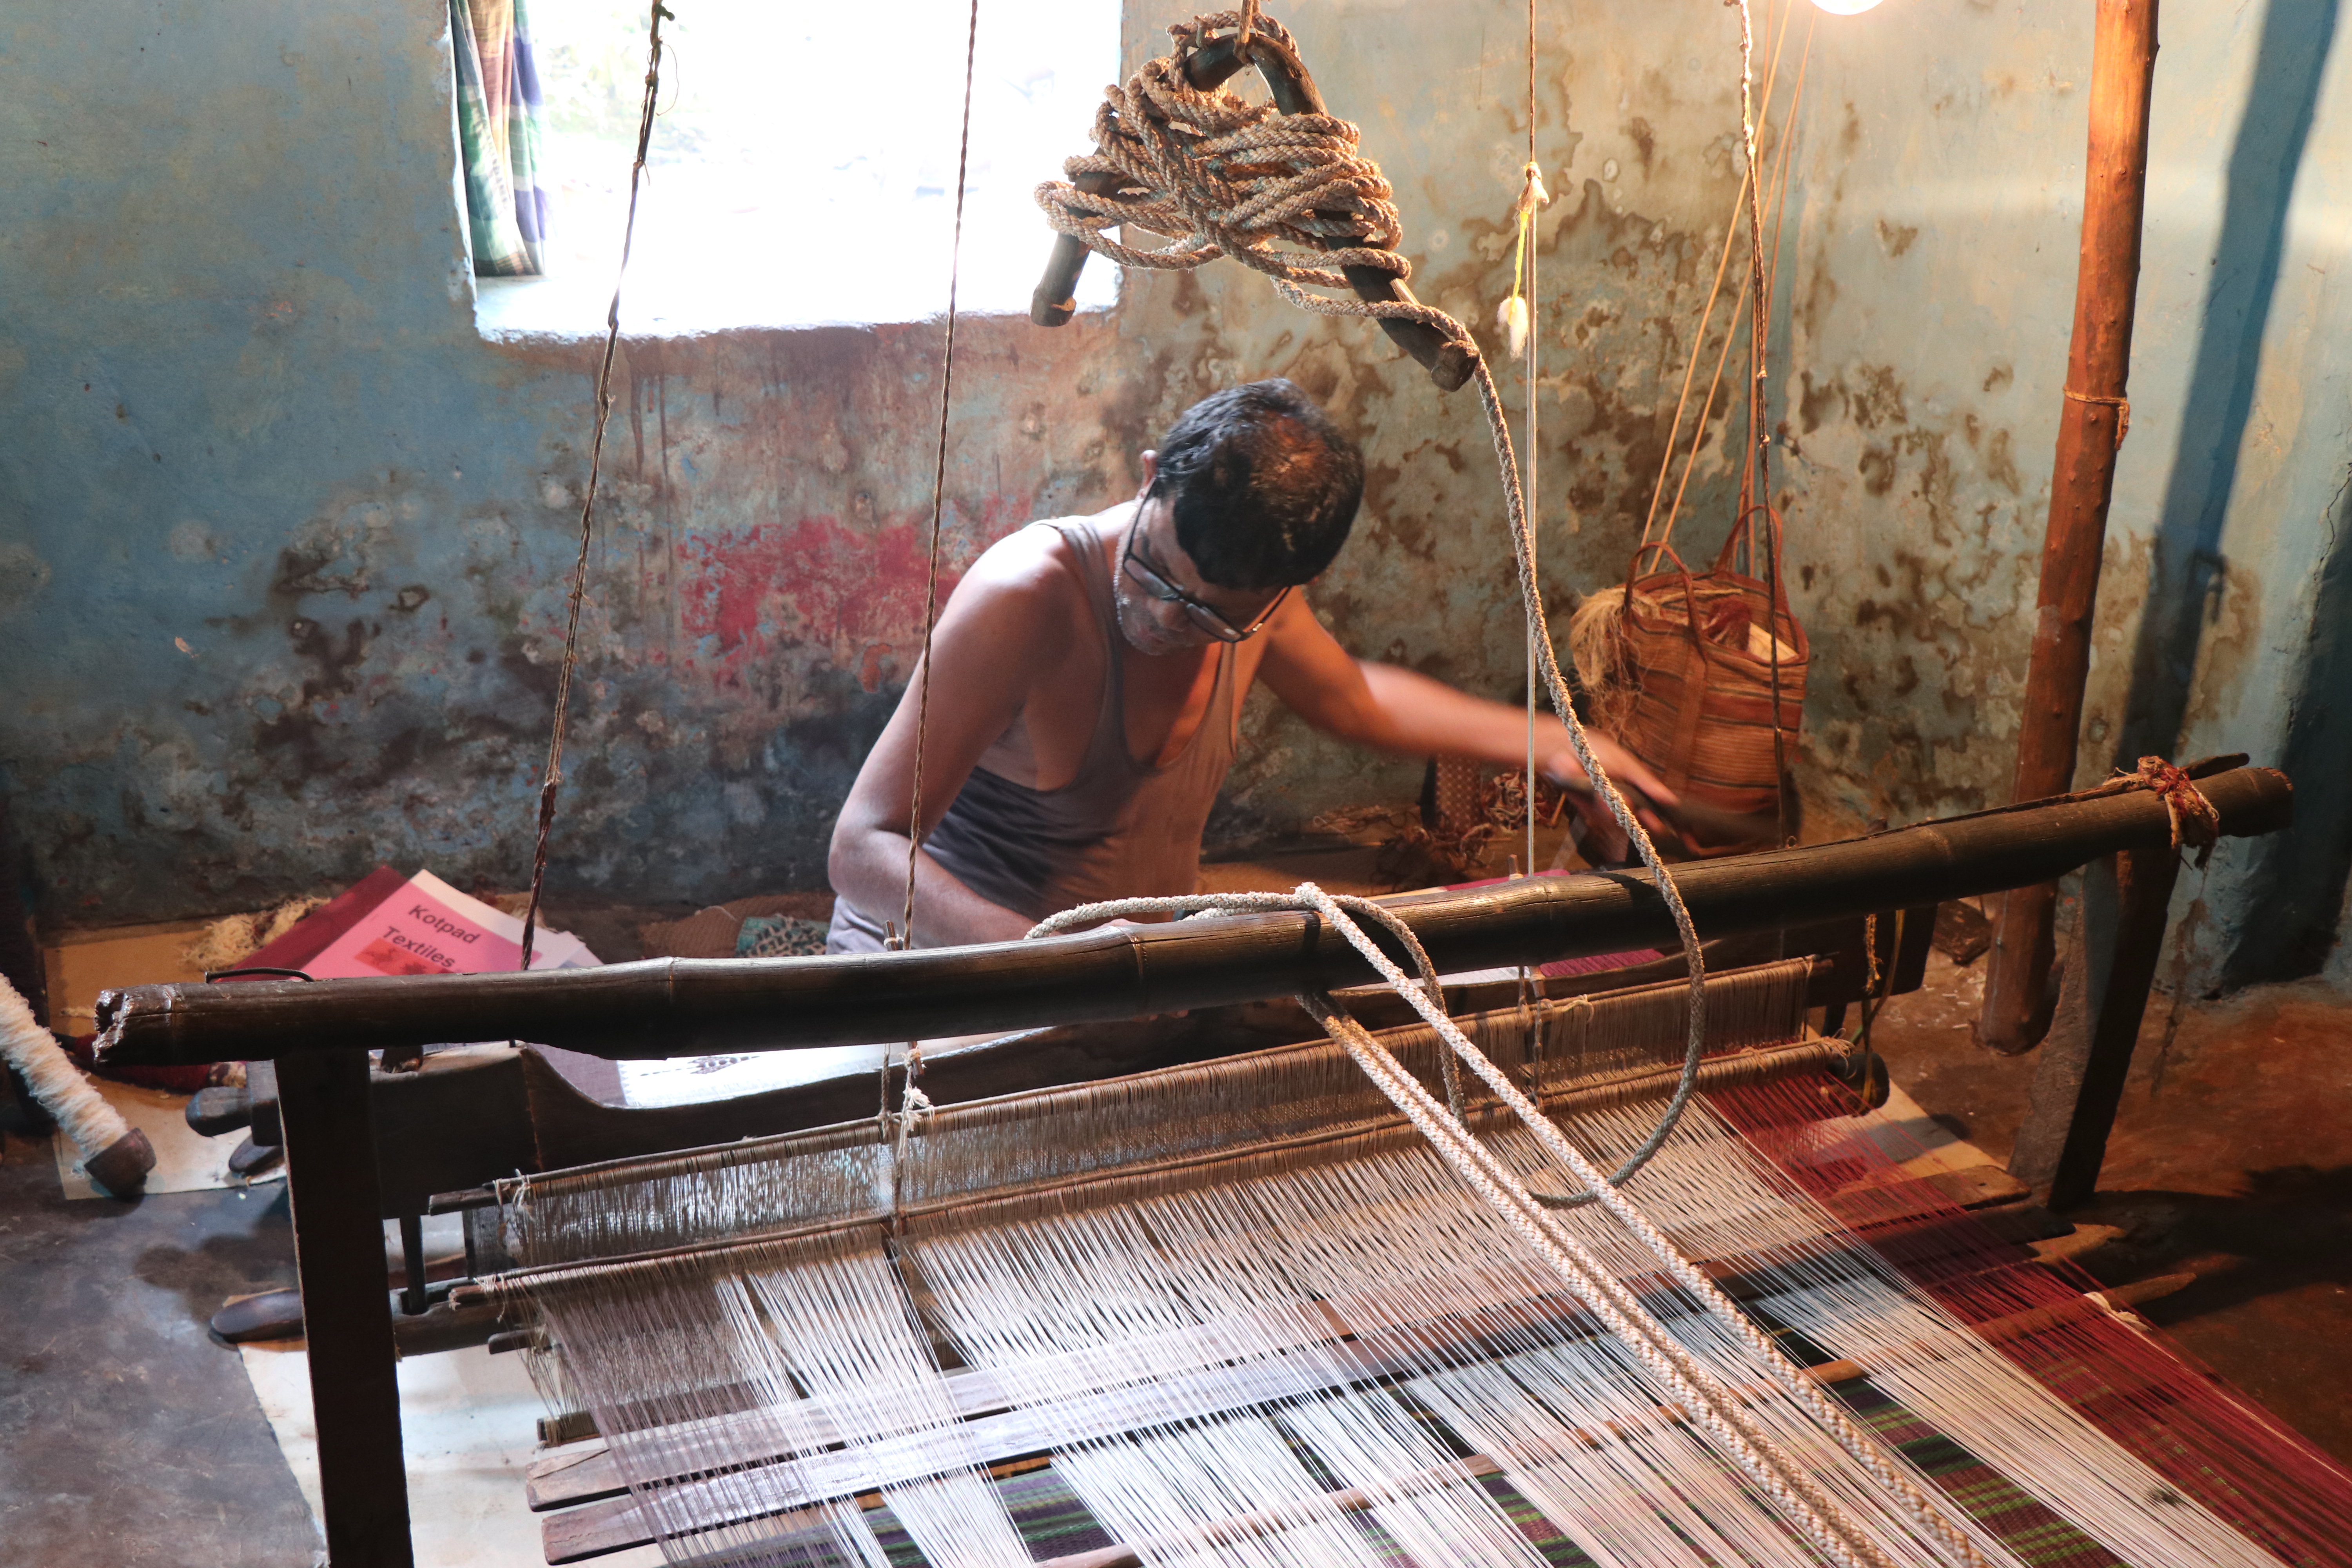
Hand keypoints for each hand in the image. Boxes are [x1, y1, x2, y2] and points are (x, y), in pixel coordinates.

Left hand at [1542, 732, 1680, 860]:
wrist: (1563, 752)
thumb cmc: (1599, 752)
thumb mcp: (1627, 766)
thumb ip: (1648, 784)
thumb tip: (1672, 800)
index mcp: (1642, 786)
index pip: (1666, 809)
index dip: (1680, 826)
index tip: (1693, 843)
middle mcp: (1630, 799)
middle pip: (1650, 820)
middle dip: (1657, 827)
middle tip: (1665, 835)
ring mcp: (1613, 807)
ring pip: (1629, 822)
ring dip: (1632, 820)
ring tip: (1637, 815)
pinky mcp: (1595, 813)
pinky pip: (1607, 820)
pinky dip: (1608, 814)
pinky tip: (1603, 801)